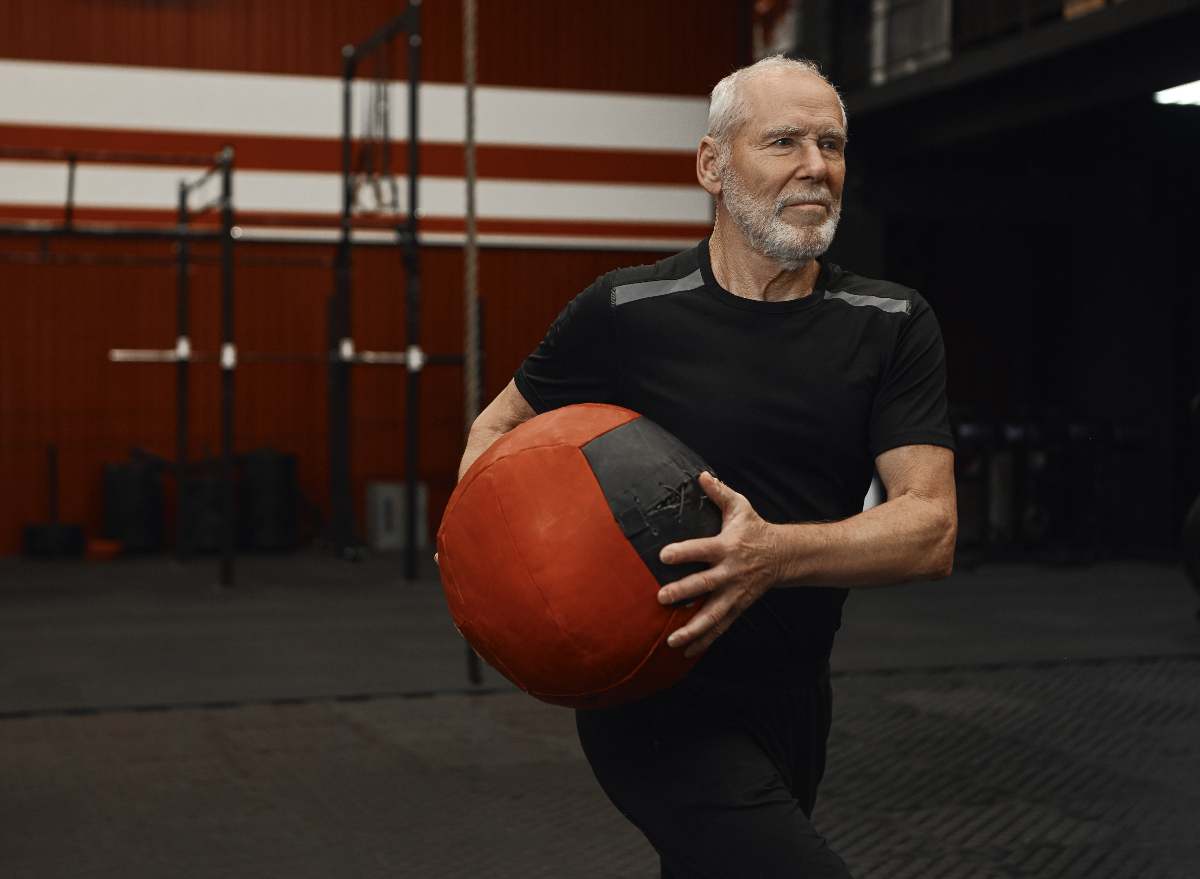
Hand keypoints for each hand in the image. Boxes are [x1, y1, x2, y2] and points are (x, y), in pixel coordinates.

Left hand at [656, 472, 784, 656]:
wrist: (783, 556)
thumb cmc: (754, 529)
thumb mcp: (740, 507)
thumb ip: (718, 492)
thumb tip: (700, 474)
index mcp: (727, 547)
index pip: (702, 549)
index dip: (684, 552)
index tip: (664, 555)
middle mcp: (730, 573)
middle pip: (705, 585)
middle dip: (684, 592)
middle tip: (661, 598)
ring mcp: (734, 594)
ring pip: (712, 614)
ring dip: (692, 629)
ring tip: (671, 640)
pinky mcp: (737, 607)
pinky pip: (719, 627)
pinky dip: (703, 641)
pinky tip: (685, 652)